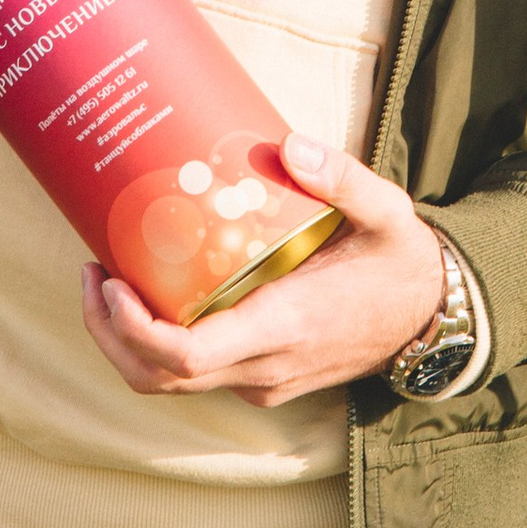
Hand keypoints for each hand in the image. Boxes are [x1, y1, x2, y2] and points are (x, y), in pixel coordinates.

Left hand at [79, 134, 451, 407]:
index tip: (110, 282)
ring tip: (110, 279)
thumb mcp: (386, 212)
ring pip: (171, 384)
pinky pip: (197, 374)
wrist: (434, 321)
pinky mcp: (263, 380)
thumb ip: (342, 178)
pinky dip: (161, 343)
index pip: (185, 358)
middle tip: (92, 271)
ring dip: (127, 341)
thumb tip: (291, 143)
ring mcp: (262, 382)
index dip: (131, 330)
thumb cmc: (403, 263)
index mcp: (284, 327)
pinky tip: (159, 292)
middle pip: (159, 378)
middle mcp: (264, 368)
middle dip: (108, 332)